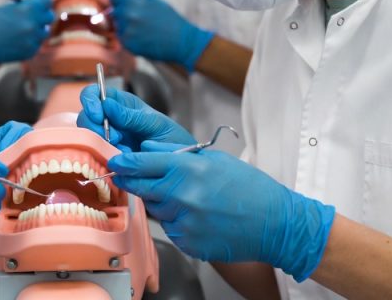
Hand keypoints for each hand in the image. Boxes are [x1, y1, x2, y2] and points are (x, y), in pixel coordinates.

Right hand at [0, 0, 54, 74]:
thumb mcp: (9, 7)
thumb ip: (30, 2)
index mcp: (27, 9)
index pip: (47, 1)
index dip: (42, 2)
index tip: (38, 4)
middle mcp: (32, 24)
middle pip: (49, 17)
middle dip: (42, 16)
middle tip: (31, 17)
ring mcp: (31, 40)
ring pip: (44, 32)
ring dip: (36, 30)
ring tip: (20, 30)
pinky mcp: (29, 52)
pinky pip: (36, 45)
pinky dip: (30, 42)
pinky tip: (17, 40)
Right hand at [76, 85, 195, 151]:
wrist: (181, 167)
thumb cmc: (172, 140)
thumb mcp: (156, 124)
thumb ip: (132, 116)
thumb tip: (106, 105)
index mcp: (122, 104)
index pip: (94, 93)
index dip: (90, 101)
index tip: (99, 115)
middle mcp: (111, 120)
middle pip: (86, 118)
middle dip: (96, 128)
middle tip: (117, 139)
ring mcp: (108, 140)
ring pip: (89, 138)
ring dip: (104, 145)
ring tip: (126, 151)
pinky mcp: (109, 158)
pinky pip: (97, 157)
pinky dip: (107, 159)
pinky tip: (124, 160)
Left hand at [109, 141, 335, 281]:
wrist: (275, 223)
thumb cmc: (249, 187)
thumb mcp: (214, 159)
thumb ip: (176, 154)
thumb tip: (147, 148)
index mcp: (187, 169)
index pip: (140, 164)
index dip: (124, 162)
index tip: (116, 161)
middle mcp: (181, 196)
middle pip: (139, 187)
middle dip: (131, 181)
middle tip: (127, 176)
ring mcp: (184, 222)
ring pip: (155, 209)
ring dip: (160, 201)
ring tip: (184, 197)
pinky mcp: (188, 242)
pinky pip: (170, 229)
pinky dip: (176, 221)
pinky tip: (197, 216)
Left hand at [111, 0, 213, 70]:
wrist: (181, 41)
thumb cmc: (169, 19)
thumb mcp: (155, 1)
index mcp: (133, 0)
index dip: (120, 2)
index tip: (125, 6)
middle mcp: (127, 14)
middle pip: (114, 13)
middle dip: (123, 16)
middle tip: (138, 21)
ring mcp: (126, 29)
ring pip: (118, 27)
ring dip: (126, 29)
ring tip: (144, 31)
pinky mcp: (128, 44)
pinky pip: (123, 40)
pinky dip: (130, 40)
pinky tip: (144, 39)